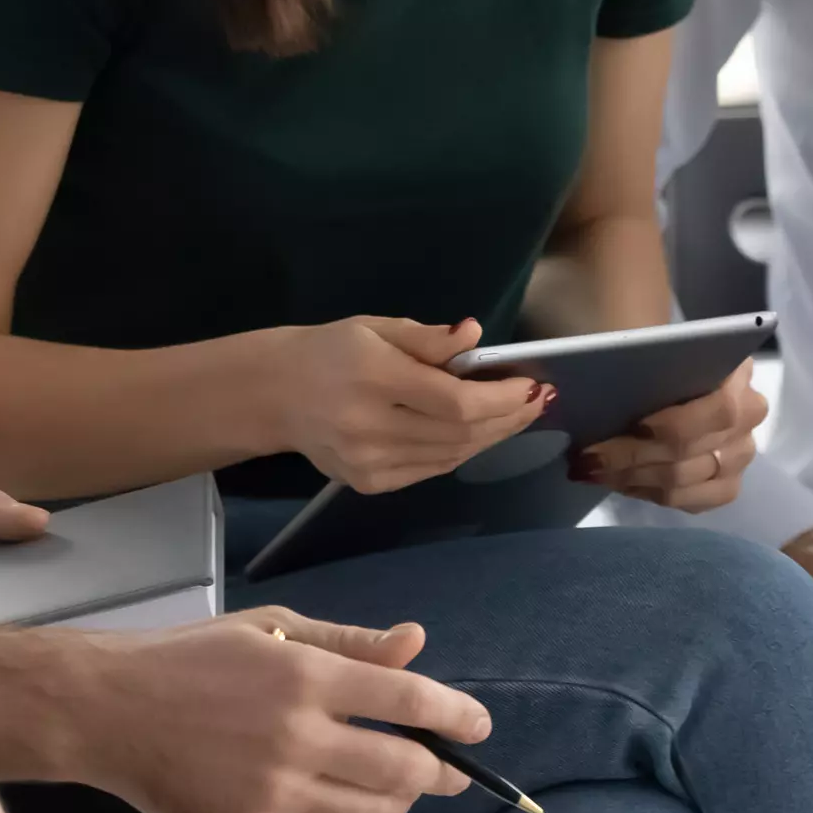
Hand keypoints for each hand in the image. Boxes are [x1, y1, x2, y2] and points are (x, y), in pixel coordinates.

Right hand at [65, 608, 488, 812]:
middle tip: (449, 772)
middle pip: (402, 768)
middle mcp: (297, 736)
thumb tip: (416, 642)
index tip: (479, 728)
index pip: (409, 699)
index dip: (456, 716)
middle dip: (440, 772)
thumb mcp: (272, 627)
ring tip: (395, 790)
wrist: (108, 710)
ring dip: (397, 804)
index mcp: (307, 676)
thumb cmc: (193, 659)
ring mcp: (273, 791)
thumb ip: (349, 643)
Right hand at [254, 315, 546, 492]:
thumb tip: (474, 335)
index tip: (532, 385)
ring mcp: (368, 464)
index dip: (501, 399)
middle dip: (507, 418)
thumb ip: (427, 338)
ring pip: (451, 456)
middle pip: (460, 434)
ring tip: (518, 415)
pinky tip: (481, 433)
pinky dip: (462, 451)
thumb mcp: (375, 328)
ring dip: (492, 437)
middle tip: (538, 401)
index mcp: (374, 380)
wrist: (274, 395)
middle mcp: (371, 428)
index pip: (455, 402)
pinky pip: (431, 470)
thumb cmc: (330, 351)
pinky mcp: (368, 484)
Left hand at [572, 359, 767, 509]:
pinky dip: (649, 494)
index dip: (671, 424)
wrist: (676, 374)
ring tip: (592, 472)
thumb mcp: (644, 346)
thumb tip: (566, 388)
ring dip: (631, 478)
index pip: (717, 410)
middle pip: (688, 450)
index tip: (629, 425)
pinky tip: (621, 483)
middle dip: (629, 456)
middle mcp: (750, 414)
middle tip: (586, 457)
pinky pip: (689, 502)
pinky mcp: (728, 485)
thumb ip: (623, 360)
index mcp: (738, 372)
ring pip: (682, 481)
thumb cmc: (658, 358)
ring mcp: (742, 454)